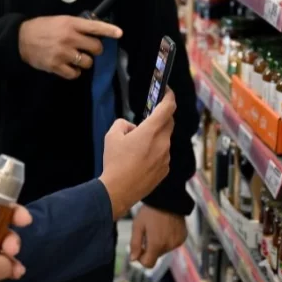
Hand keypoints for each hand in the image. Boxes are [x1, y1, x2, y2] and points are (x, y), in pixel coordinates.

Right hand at [18, 16, 122, 79]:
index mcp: (70, 24)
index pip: (94, 26)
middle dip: (95, 50)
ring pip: (88, 63)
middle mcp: (69, 38)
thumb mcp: (60, 20)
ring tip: (76, 59)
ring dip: (85, 62)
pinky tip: (69, 67)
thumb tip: (93, 32)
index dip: (109, 30)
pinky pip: (75, 74)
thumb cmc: (42, 28)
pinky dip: (75, 72)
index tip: (119, 33)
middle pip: (96, 48)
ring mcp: (63, 53)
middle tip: (88, 49)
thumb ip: (76, 26)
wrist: (20, 39)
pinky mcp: (56, 66)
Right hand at [98, 90, 175, 218]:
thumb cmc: (115, 161)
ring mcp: (166, 157)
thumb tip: (132, 127)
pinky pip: (163, 155)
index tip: (168, 91)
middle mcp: (163, 142)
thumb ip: (123, 124)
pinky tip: (140, 161)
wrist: (119, 190)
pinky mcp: (165, 170)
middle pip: (169, 123)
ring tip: (138, 146)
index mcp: (151, 131)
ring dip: (155, 137)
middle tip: (149, 118)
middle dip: (162, 117)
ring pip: (164, 140)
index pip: (167, 107)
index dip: (170, 96)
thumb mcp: (112, 136)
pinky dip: (155, 152)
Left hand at [130, 205, 186, 266]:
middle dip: (150, 248)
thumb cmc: (149, 211)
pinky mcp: (182, 237)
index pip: (148, 264)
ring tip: (157, 228)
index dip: (142, 258)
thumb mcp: (138, 225)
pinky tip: (165, 227)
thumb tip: (133, 259)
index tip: (139, 248)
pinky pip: (172, 244)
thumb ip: (134, 244)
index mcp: (156, 244)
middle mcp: (169, 245)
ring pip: (164, 250)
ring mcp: (177, 242)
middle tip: (147, 233)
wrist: (168, 199)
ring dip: (159, 243)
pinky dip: (168, 239)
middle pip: (156, 256)